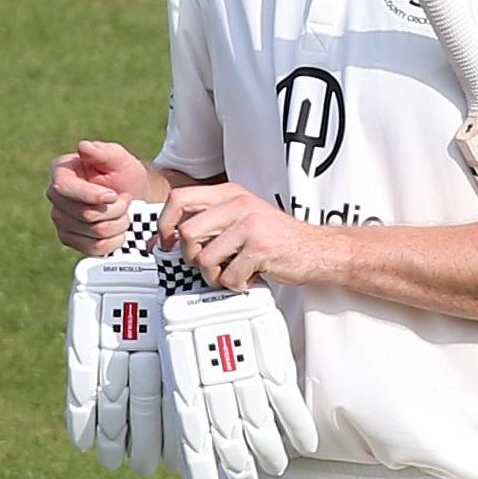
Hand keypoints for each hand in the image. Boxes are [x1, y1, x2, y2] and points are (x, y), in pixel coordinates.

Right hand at [48, 140, 151, 255]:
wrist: (132, 194)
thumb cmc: (123, 172)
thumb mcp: (118, 158)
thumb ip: (102, 152)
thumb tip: (83, 147)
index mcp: (61, 171)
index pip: (64, 188)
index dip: (92, 195)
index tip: (113, 195)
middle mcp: (56, 197)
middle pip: (84, 214)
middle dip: (115, 209)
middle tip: (126, 200)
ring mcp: (61, 220)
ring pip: (93, 232)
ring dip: (118, 224)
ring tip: (124, 212)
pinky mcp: (70, 239)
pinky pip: (94, 248)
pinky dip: (115, 240)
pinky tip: (120, 228)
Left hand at [157, 183, 320, 291]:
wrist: (316, 249)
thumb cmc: (276, 237)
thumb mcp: (240, 219)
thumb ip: (206, 224)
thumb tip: (161, 241)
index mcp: (230, 193)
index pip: (179, 198)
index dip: (165, 224)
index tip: (169, 242)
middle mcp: (238, 204)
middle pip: (187, 233)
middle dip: (191, 257)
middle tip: (209, 263)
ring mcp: (250, 225)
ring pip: (204, 259)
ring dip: (215, 275)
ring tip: (232, 271)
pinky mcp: (260, 248)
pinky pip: (228, 276)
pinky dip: (235, 284)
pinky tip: (249, 277)